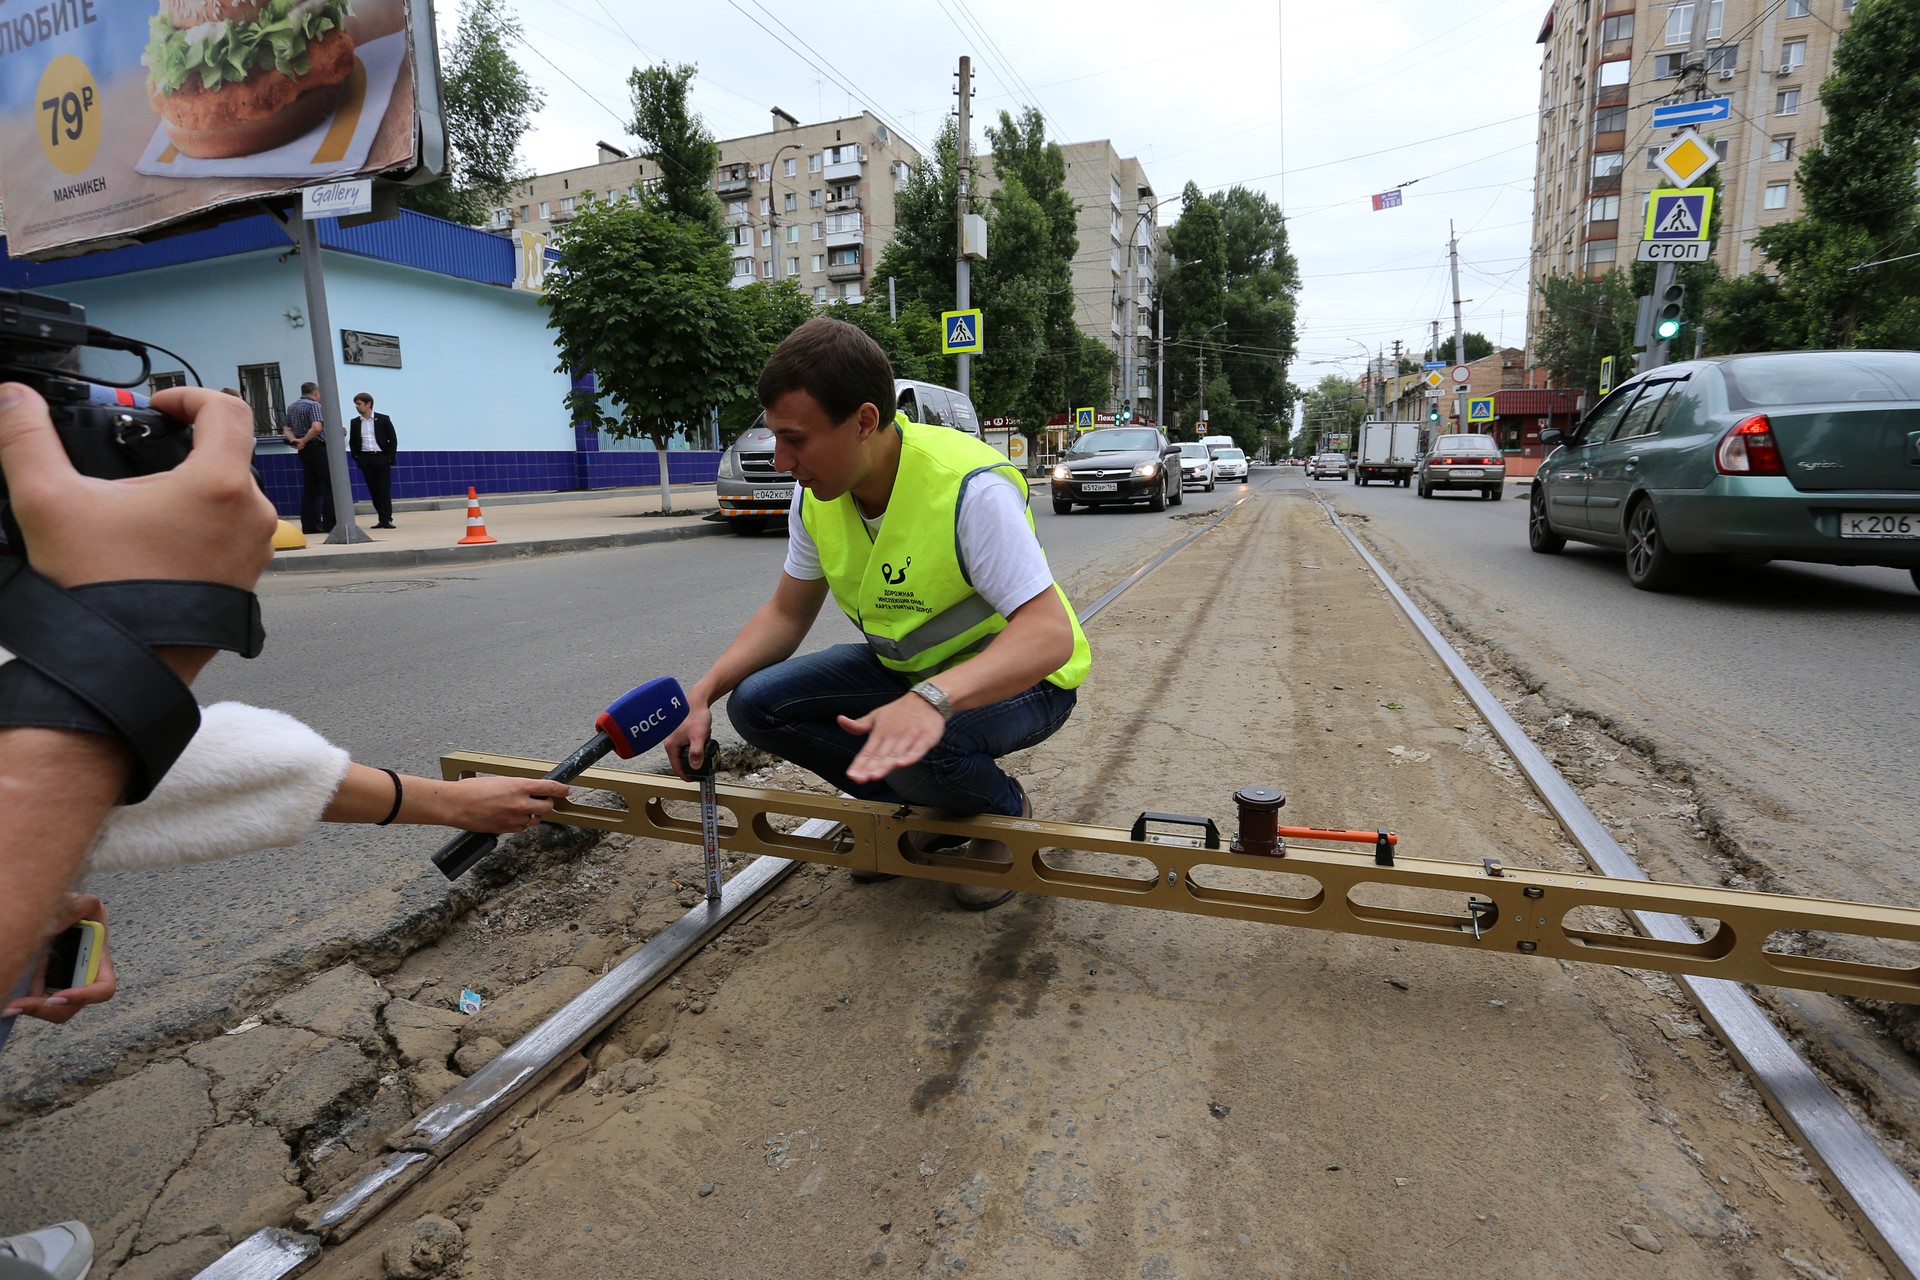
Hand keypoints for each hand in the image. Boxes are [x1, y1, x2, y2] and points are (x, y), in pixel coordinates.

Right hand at [0, 383, 276, 592]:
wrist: (118, 663)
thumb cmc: (99, 591)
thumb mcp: (48, 500)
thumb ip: (27, 439)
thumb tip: (12, 399)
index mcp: (219, 484)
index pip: (227, 410)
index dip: (191, 396)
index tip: (162, 406)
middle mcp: (252, 515)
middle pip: (227, 455)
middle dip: (183, 451)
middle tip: (137, 463)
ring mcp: (255, 550)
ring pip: (231, 496)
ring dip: (191, 490)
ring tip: (140, 509)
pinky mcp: (248, 578)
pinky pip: (232, 533)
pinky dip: (200, 525)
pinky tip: (156, 540)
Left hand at [5, 894, 116, 1023]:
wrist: (56, 916)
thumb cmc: (78, 911)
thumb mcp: (85, 903)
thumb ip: (79, 906)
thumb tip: (56, 926)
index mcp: (99, 964)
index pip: (103, 990)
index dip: (84, 997)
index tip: (57, 996)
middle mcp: (83, 981)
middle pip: (69, 1009)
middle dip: (42, 1009)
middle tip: (17, 1005)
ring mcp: (63, 987)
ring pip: (48, 1010)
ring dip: (28, 1004)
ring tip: (12, 995)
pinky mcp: (44, 989)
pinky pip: (34, 1002)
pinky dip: (22, 1001)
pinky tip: (10, 994)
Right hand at [438, 776, 571, 832]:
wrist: (455, 804)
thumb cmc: (472, 789)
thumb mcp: (500, 781)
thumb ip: (518, 786)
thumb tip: (530, 789)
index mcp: (519, 786)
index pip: (549, 788)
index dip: (561, 789)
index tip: (566, 790)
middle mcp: (520, 803)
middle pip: (547, 807)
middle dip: (546, 804)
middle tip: (540, 800)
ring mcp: (514, 818)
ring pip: (534, 819)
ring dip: (532, 814)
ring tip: (519, 808)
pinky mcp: (507, 829)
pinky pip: (521, 828)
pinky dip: (520, 823)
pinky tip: (509, 816)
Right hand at [662, 702, 713, 779]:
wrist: (697, 700)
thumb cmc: (696, 716)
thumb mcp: (698, 736)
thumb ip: (696, 752)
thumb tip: (694, 767)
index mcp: (671, 746)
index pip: (677, 768)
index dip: (687, 776)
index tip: (697, 779)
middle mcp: (670, 744)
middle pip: (681, 762)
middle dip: (693, 763)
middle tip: (705, 763)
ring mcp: (675, 739)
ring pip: (685, 754)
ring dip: (696, 753)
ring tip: (705, 745)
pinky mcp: (681, 735)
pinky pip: (688, 746)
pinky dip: (696, 745)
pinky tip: (704, 738)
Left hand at [840, 694, 945, 783]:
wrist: (927, 699)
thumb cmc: (900, 711)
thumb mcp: (876, 716)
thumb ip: (859, 725)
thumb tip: (840, 720)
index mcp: (880, 732)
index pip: (867, 752)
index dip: (859, 764)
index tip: (852, 775)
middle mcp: (893, 736)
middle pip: (880, 756)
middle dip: (869, 769)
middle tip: (859, 779)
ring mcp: (909, 737)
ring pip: (896, 754)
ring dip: (885, 766)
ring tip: (875, 775)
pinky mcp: (925, 738)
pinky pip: (917, 750)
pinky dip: (910, 757)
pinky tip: (901, 764)